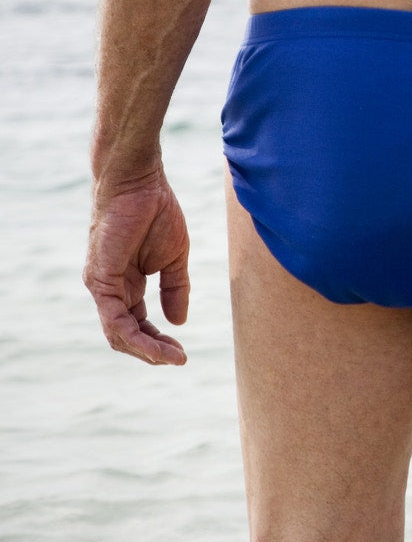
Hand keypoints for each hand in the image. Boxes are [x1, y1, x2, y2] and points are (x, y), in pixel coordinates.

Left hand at [85, 169, 190, 364]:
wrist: (140, 183)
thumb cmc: (156, 211)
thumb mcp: (174, 257)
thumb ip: (175, 288)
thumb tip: (178, 322)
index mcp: (127, 284)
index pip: (137, 324)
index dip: (158, 341)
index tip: (182, 351)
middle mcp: (110, 290)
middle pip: (125, 335)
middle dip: (152, 351)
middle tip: (178, 359)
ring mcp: (102, 287)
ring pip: (118, 334)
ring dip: (146, 350)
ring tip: (171, 358)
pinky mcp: (100, 281)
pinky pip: (115, 319)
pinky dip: (136, 337)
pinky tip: (157, 345)